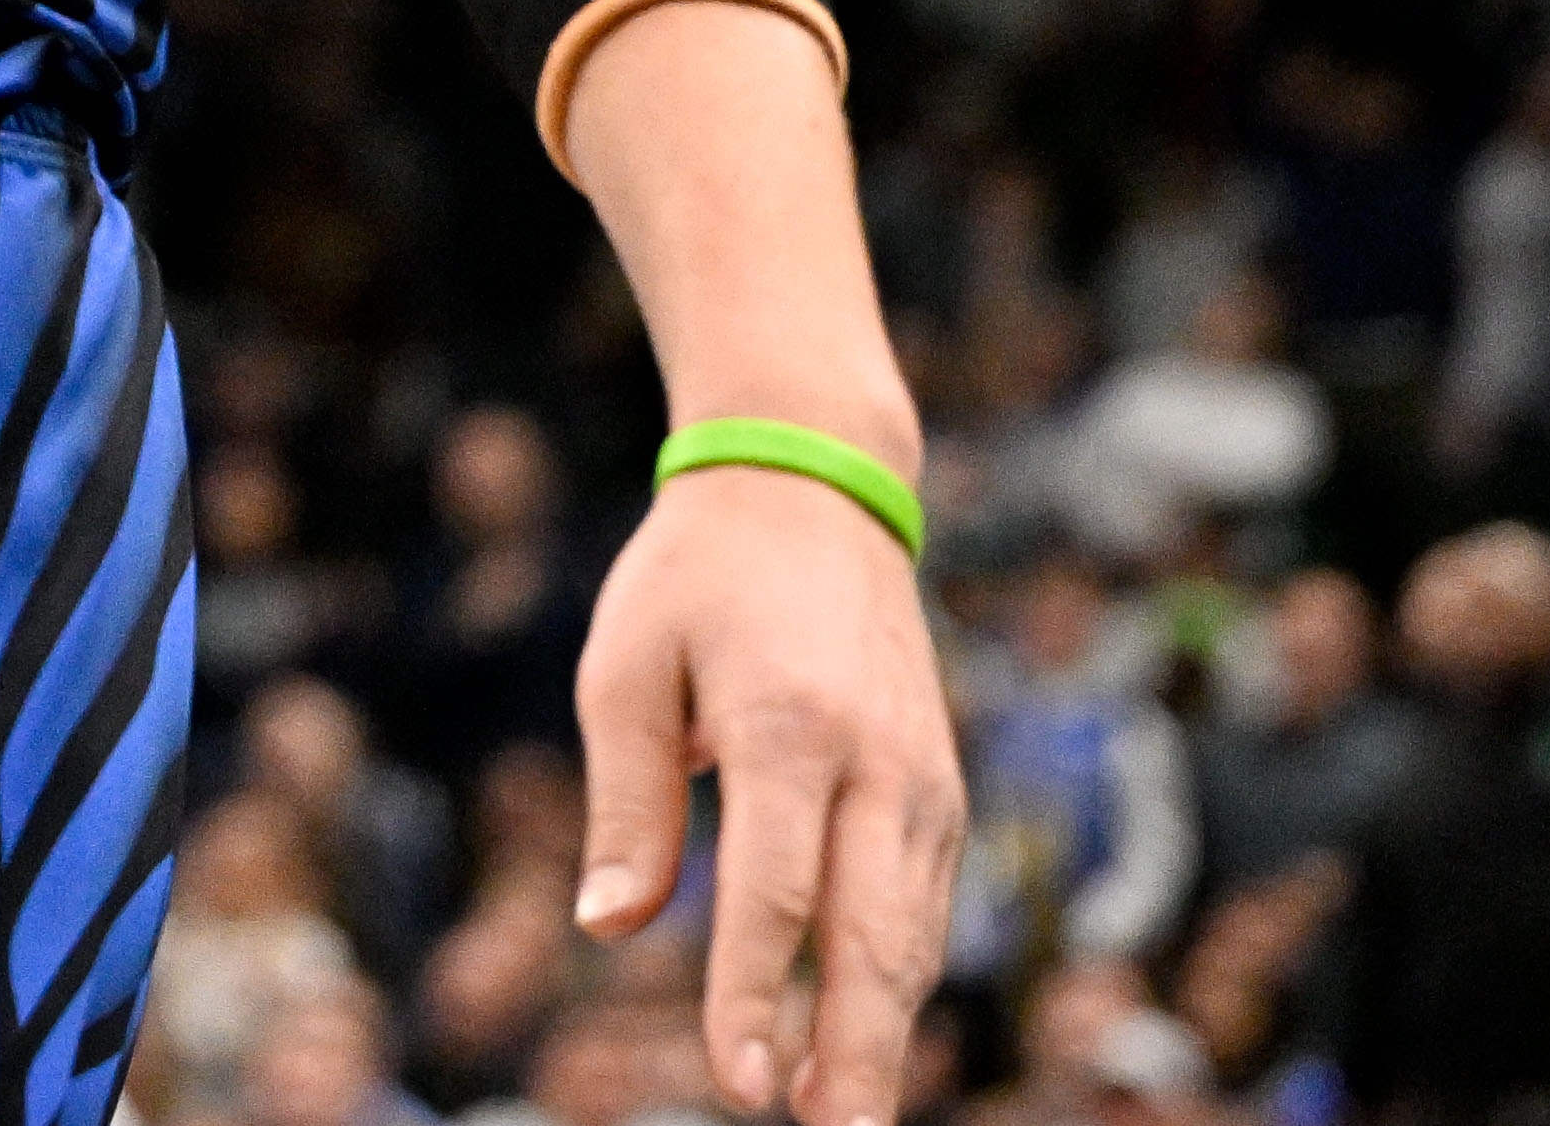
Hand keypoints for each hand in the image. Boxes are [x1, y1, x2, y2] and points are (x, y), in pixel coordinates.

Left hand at [575, 457, 958, 1125]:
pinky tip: (862, 1036)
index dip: (756, 995)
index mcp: (791, 724)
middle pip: (874, 935)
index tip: (737, 1085)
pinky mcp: (940, 786)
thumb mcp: (627, 665)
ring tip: (835, 1115)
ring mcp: (923, 775)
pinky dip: (899, 977)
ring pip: (913, 932)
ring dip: (881, 1032)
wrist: (813, 487)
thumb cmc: (696, 578)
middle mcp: (877, 759)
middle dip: (852, 1052)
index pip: (777, 890)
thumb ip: (628, 801)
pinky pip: (925, 902)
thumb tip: (610, 925)